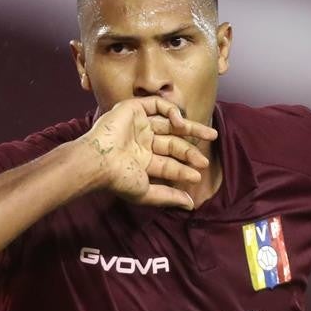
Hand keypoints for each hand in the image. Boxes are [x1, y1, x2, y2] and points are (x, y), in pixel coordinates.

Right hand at [81, 97, 216, 208]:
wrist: (100, 160)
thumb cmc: (119, 179)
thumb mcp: (146, 192)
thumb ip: (168, 197)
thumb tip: (190, 205)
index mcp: (141, 161)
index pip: (168, 164)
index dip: (183, 170)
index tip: (197, 176)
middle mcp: (140, 142)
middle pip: (172, 143)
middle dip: (190, 151)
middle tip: (206, 159)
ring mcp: (138, 125)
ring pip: (169, 124)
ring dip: (190, 129)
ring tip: (210, 135)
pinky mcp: (134, 109)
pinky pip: (158, 105)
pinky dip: (172, 111)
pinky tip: (180, 123)